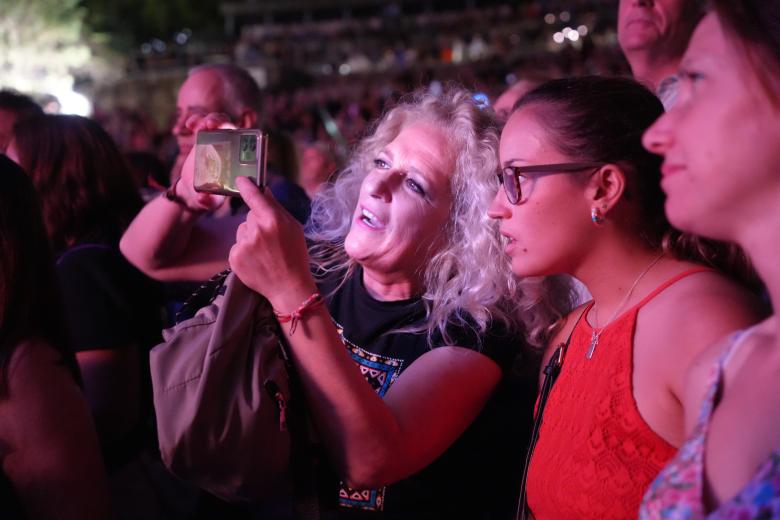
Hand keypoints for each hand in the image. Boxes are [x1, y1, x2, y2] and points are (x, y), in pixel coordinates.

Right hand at [174, 113, 234, 212]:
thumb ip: (208, 201)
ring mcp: (216, 141)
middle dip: (222, 123)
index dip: (243, 135)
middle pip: (230, 128)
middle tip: (211, 125)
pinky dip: (196, 121)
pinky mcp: (203, 139)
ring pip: (216, 123)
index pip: (245, 144)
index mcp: (238, 162)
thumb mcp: (210, 202)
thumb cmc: (209, 197)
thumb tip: (202, 198)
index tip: (234, 133)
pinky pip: (200, 124)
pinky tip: (189, 125)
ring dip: (209, 119)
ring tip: (199, 126)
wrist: (194, 192)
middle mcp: (230, 148)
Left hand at [229, 177, 317, 309]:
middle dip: (257, 223)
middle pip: (249, 216)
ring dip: (249, 237)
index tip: (240, 180)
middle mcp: (256, 230)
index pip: (254, 196)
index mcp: (273, 220)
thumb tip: (264, 190)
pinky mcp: (234, 257)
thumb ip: (277, 208)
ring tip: (264, 253)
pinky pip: (236, 245)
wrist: (288, 287)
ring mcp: (244, 244)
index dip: (246, 186)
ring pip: (242, 231)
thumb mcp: (294, 228)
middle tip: (271, 240)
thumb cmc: (295, 255)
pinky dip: (244, 251)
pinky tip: (256, 260)